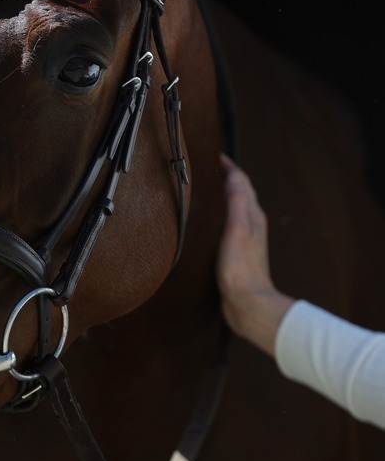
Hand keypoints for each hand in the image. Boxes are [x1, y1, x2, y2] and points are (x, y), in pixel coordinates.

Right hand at [216, 155, 293, 354]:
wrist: (249, 304)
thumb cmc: (242, 269)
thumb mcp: (236, 230)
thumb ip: (237, 202)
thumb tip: (234, 174)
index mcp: (253, 216)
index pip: (242, 182)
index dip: (229, 167)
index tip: (214, 155)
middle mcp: (252, 225)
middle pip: (241, 193)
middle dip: (227, 177)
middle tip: (208, 168)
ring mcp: (246, 240)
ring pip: (237, 209)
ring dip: (225, 196)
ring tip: (207, 190)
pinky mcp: (238, 254)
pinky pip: (230, 226)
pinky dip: (221, 216)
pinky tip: (209, 225)